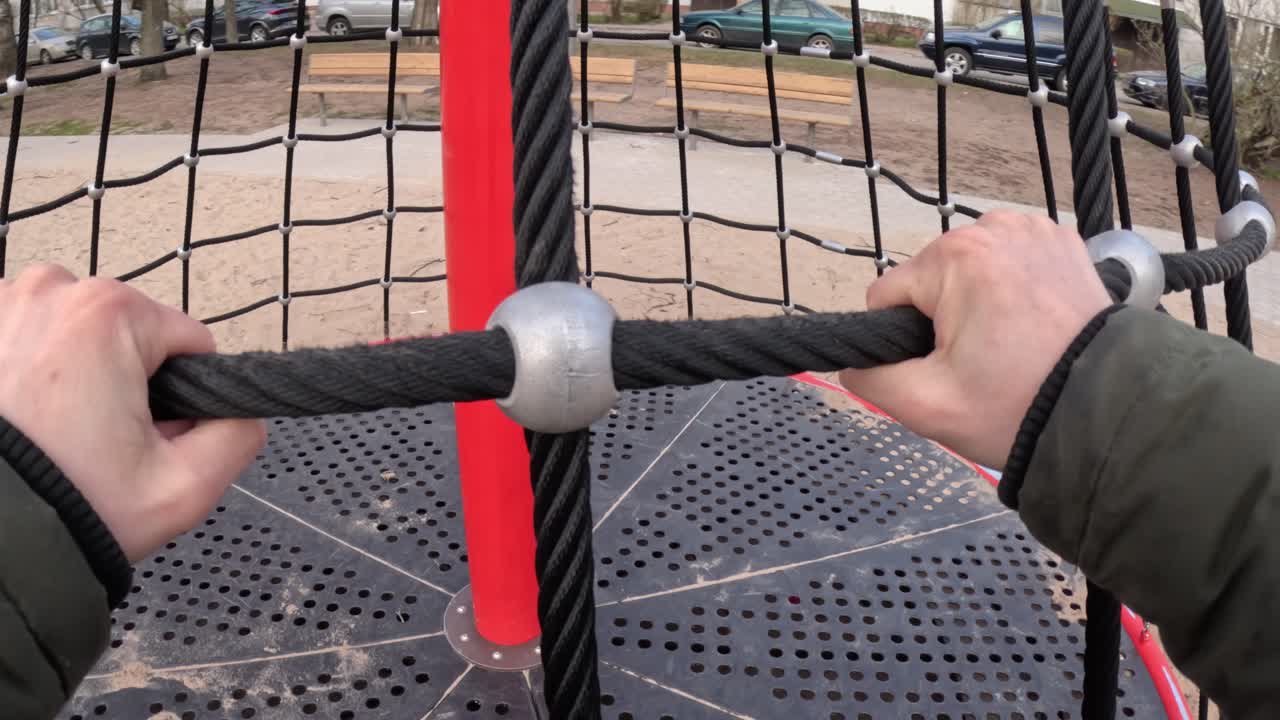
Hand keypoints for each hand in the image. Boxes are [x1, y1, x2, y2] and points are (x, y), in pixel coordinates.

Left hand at [0, 266, 265, 561]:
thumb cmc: (62, 507)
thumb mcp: (186, 487)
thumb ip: (239, 434)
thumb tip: (242, 411)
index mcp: (109, 314)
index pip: (186, 341)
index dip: (180, 395)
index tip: (144, 434)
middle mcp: (50, 291)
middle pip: (128, 333)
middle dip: (124, 379)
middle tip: (98, 440)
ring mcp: (0, 303)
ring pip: (76, 332)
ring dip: (75, 371)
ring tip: (56, 430)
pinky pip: (25, 335)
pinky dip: (29, 370)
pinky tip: (23, 417)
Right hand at [839, 211, 1111, 468]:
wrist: (1108, 410)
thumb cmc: (1020, 405)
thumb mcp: (926, 405)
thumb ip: (871, 380)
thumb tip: (851, 366)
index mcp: (954, 257)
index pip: (886, 295)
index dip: (903, 340)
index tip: (945, 366)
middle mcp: (992, 228)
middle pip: (929, 280)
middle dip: (943, 319)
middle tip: (981, 362)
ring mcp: (1031, 229)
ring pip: (967, 271)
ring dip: (975, 303)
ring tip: (1009, 344)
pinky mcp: (1060, 240)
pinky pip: (1007, 262)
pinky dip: (1010, 290)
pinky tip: (1030, 324)